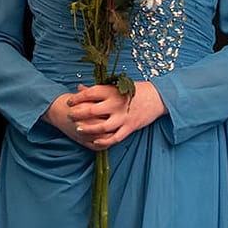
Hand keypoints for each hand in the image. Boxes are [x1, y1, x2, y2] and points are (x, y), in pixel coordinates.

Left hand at [46, 80, 166, 149]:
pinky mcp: (130, 127)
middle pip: (92, 111)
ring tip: (79, 129)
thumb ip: (98, 89)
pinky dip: (104, 141)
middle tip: (70, 116)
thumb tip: (79, 88)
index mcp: (112, 91)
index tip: (69, 102)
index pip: (90, 93)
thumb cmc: (134, 90)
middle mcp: (117, 104)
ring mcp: (124, 117)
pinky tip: (94, 141)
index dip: (77, 98)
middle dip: (78, 114)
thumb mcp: (116, 86)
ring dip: (88, 129)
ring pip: (102, 127)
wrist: (158, 97)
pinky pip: (115, 137)